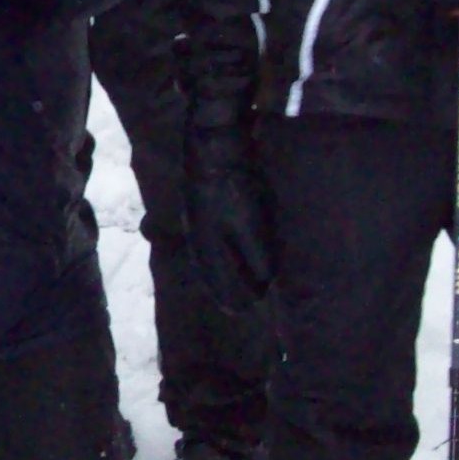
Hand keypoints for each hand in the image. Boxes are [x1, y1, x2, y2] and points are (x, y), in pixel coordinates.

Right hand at [187, 108, 274, 312]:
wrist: (212, 148)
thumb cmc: (234, 188)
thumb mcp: (251, 224)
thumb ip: (256, 257)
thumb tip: (264, 282)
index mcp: (208, 249)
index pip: (220, 285)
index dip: (234, 298)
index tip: (245, 311)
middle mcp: (197, 242)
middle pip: (210, 276)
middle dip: (224, 291)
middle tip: (237, 306)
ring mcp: (194, 225)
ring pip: (205, 261)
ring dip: (218, 276)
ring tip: (228, 289)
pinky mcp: (197, 211)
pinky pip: (205, 247)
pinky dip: (214, 260)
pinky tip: (220, 256)